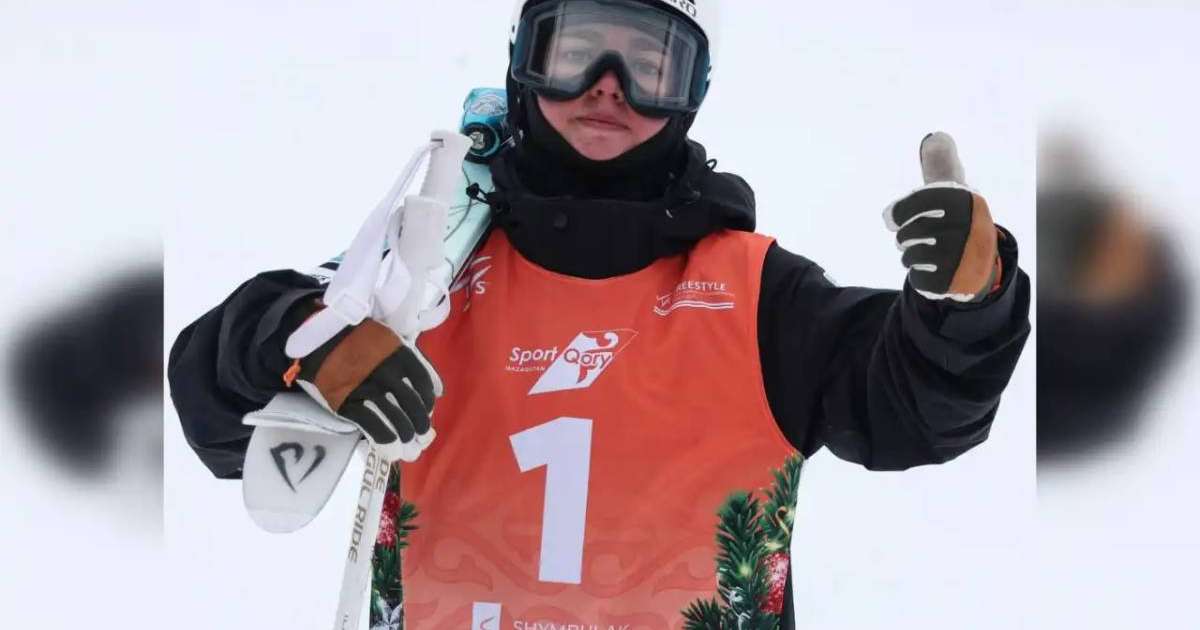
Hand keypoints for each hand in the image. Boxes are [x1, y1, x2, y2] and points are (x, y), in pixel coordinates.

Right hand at [283, 304, 440, 462]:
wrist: (316, 337)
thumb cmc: (354, 337)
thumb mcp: (386, 339)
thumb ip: (410, 362)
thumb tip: (436, 388)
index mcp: (398, 355)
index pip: (422, 383)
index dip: (427, 400)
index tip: (427, 410)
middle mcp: (387, 373)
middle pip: (412, 404)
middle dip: (419, 423)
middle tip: (421, 435)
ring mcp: (367, 389)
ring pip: (396, 418)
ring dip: (405, 435)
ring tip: (408, 446)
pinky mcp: (348, 403)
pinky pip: (372, 425)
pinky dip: (385, 439)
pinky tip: (391, 448)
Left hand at [883, 132, 1000, 301]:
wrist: (981, 262)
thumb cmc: (957, 221)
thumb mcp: (953, 190)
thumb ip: (941, 165)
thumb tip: (936, 137)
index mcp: (964, 200)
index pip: (912, 206)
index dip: (898, 213)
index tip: (894, 219)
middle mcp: (966, 226)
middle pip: (908, 233)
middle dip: (906, 237)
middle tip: (915, 237)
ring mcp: (961, 256)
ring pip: (910, 256)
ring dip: (911, 256)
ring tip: (926, 253)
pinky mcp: (954, 280)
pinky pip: (918, 279)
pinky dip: (919, 276)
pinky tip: (932, 270)